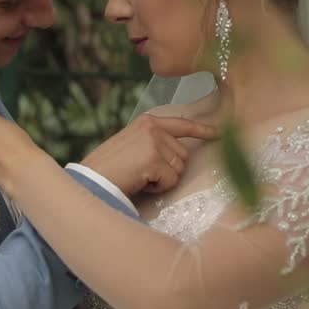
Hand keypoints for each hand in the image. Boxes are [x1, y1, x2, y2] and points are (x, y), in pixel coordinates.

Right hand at [80, 113, 217, 196]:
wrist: (91, 179)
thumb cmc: (110, 168)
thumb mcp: (132, 144)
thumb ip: (155, 142)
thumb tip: (181, 154)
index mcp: (147, 121)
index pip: (182, 124)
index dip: (201, 130)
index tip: (217, 133)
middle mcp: (152, 127)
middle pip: (183, 155)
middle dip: (169, 169)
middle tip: (143, 172)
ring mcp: (153, 142)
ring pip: (179, 169)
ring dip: (163, 179)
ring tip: (140, 176)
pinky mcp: (153, 159)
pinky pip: (171, 180)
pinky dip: (158, 187)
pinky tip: (140, 182)